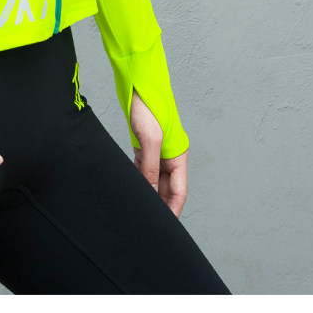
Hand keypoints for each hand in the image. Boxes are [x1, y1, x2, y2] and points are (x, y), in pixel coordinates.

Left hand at [130, 90, 188, 218]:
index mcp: (179, 156)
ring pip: (153, 182)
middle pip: (166, 189)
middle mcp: (169, 157)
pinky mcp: (142, 148)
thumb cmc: (147, 107)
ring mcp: (155, 153)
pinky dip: (138, 182)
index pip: (179, 191)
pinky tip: (132, 192)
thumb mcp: (150, 138)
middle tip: (148, 223)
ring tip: (139, 211)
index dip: (173, 209)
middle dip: (159, 205)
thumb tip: (150, 193)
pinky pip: (142, 171)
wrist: (136, 86)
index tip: (165, 225)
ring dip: (147, 195)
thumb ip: (150, 167)